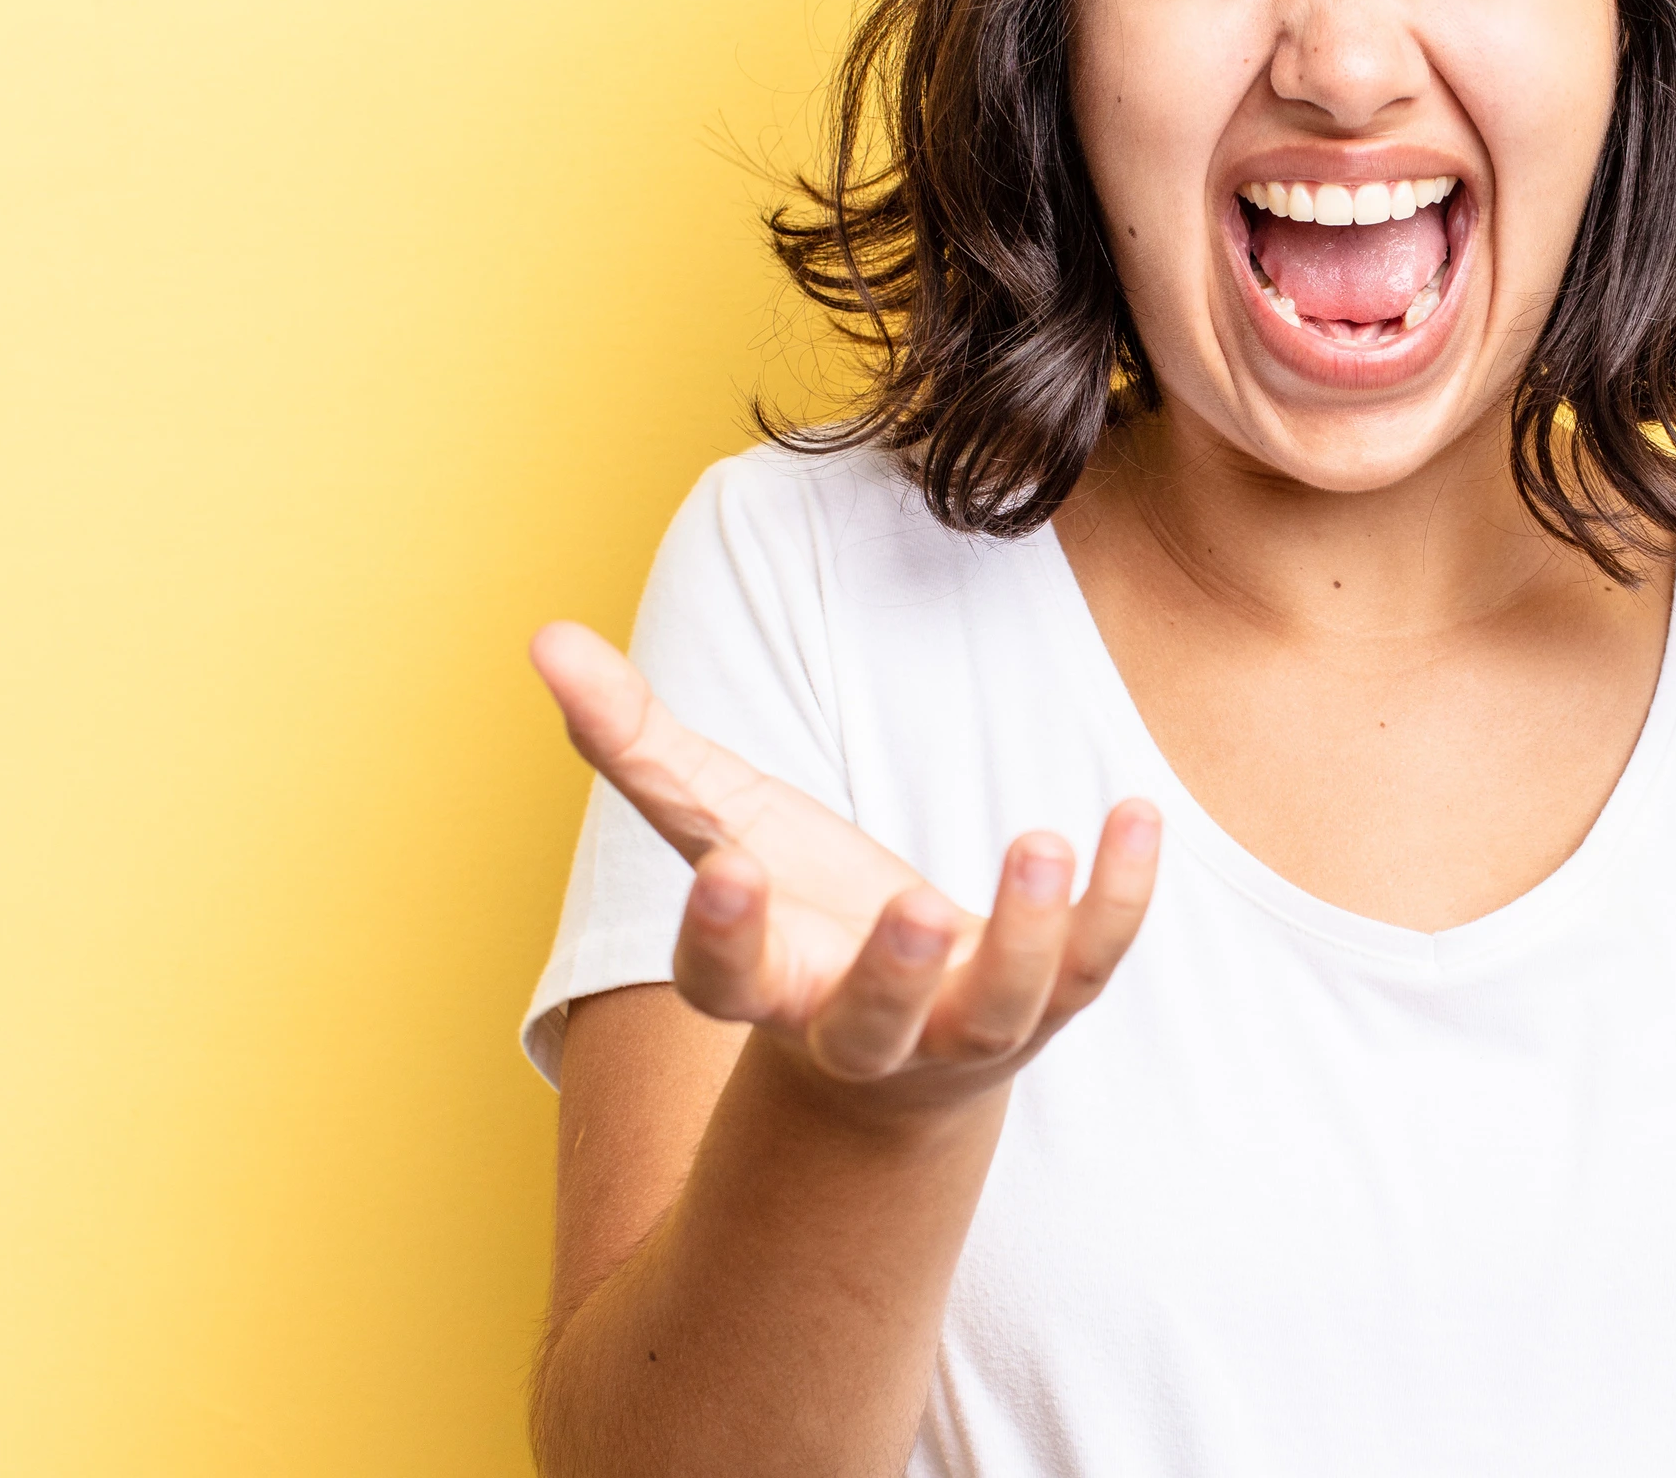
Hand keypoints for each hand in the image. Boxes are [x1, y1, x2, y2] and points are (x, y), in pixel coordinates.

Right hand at [528, 621, 1161, 1120]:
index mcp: (768, 985)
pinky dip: (1120, 895)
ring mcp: (965, 1025)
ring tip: (1039, 839)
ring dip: (1026, 932)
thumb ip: (633, 741)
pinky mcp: (1051, 1002)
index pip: (727, 982)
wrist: (908, 1038)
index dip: (723, 936)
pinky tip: (1132, 815)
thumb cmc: (797, 909)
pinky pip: (1096, 959)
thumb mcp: (717, 821)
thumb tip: (543, 637)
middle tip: (912, 906)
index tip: (726, 875)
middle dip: (891, 973)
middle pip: (870, 1023)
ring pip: (1000, 1006)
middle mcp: (864, 1028)